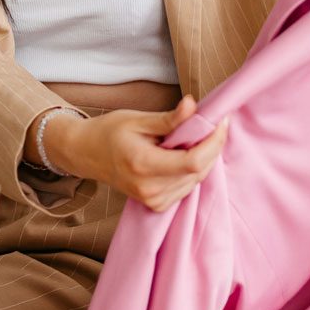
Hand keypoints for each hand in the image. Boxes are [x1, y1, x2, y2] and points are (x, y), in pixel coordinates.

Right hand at [52, 94, 227, 211]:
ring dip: (204, 158)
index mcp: (143, 164)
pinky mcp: (156, 204)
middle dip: (212, 147)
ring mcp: (153, 200)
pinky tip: (183, 154)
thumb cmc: (110, 132)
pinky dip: (193, 170)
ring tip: (194, 137)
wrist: (88, 154)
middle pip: (199, 171)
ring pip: (196, 180)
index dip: (214, 142)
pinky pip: (187, 187)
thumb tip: (193, 105)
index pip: (193, 161)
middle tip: (211, 123)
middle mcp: (149, 188)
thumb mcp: (138, 120)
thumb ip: (169, 118)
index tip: (221, 121)